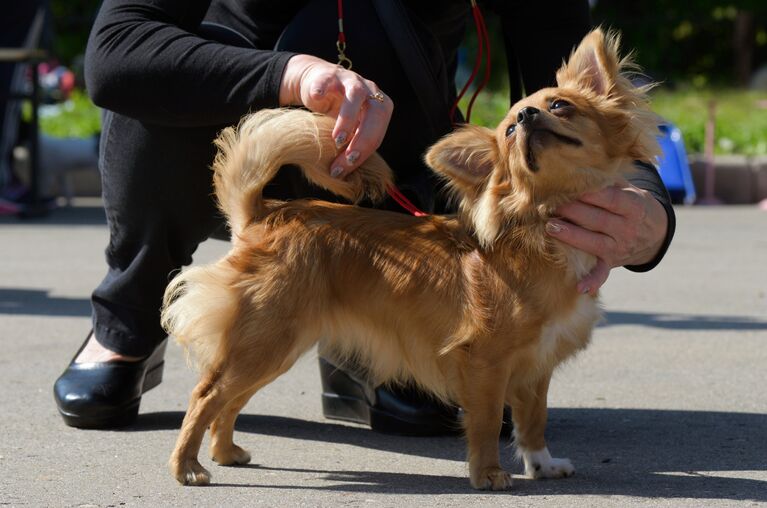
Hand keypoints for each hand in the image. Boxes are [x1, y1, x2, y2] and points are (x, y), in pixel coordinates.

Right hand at [279, 54, 392, 178]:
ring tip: (337, 139)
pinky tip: (317, 98)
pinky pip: (327, 80)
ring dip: (349, 119)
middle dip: (363, 140)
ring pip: (356, 95)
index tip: (344, 169)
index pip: (378, 134)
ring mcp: (351, 80)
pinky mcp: (330, 74)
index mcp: (380, 109)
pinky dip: (322, 89)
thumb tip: (346, 178)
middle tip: (347, 159)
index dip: (363, 153)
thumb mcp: (348, 132)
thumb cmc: (336, 114)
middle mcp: (371, 92)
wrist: (316, 85)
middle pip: (376, 114)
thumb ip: (352, 148)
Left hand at [545, 179, 667, 294]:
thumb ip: (609, 182)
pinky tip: (579, 287)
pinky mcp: (612, 262)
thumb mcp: (630, 189)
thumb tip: (582, 169)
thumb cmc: (632, 204)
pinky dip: (592, 281)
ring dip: (571, 236)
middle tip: (549, 204)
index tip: (566, 186)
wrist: (655, 232)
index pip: (608, 199)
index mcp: (633, 206)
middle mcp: (627, 228)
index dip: (587, 194)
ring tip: (550, 227)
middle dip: (572, 211)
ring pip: (593, 242)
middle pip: (597, 219)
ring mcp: (620, 247)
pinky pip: (602, 273)